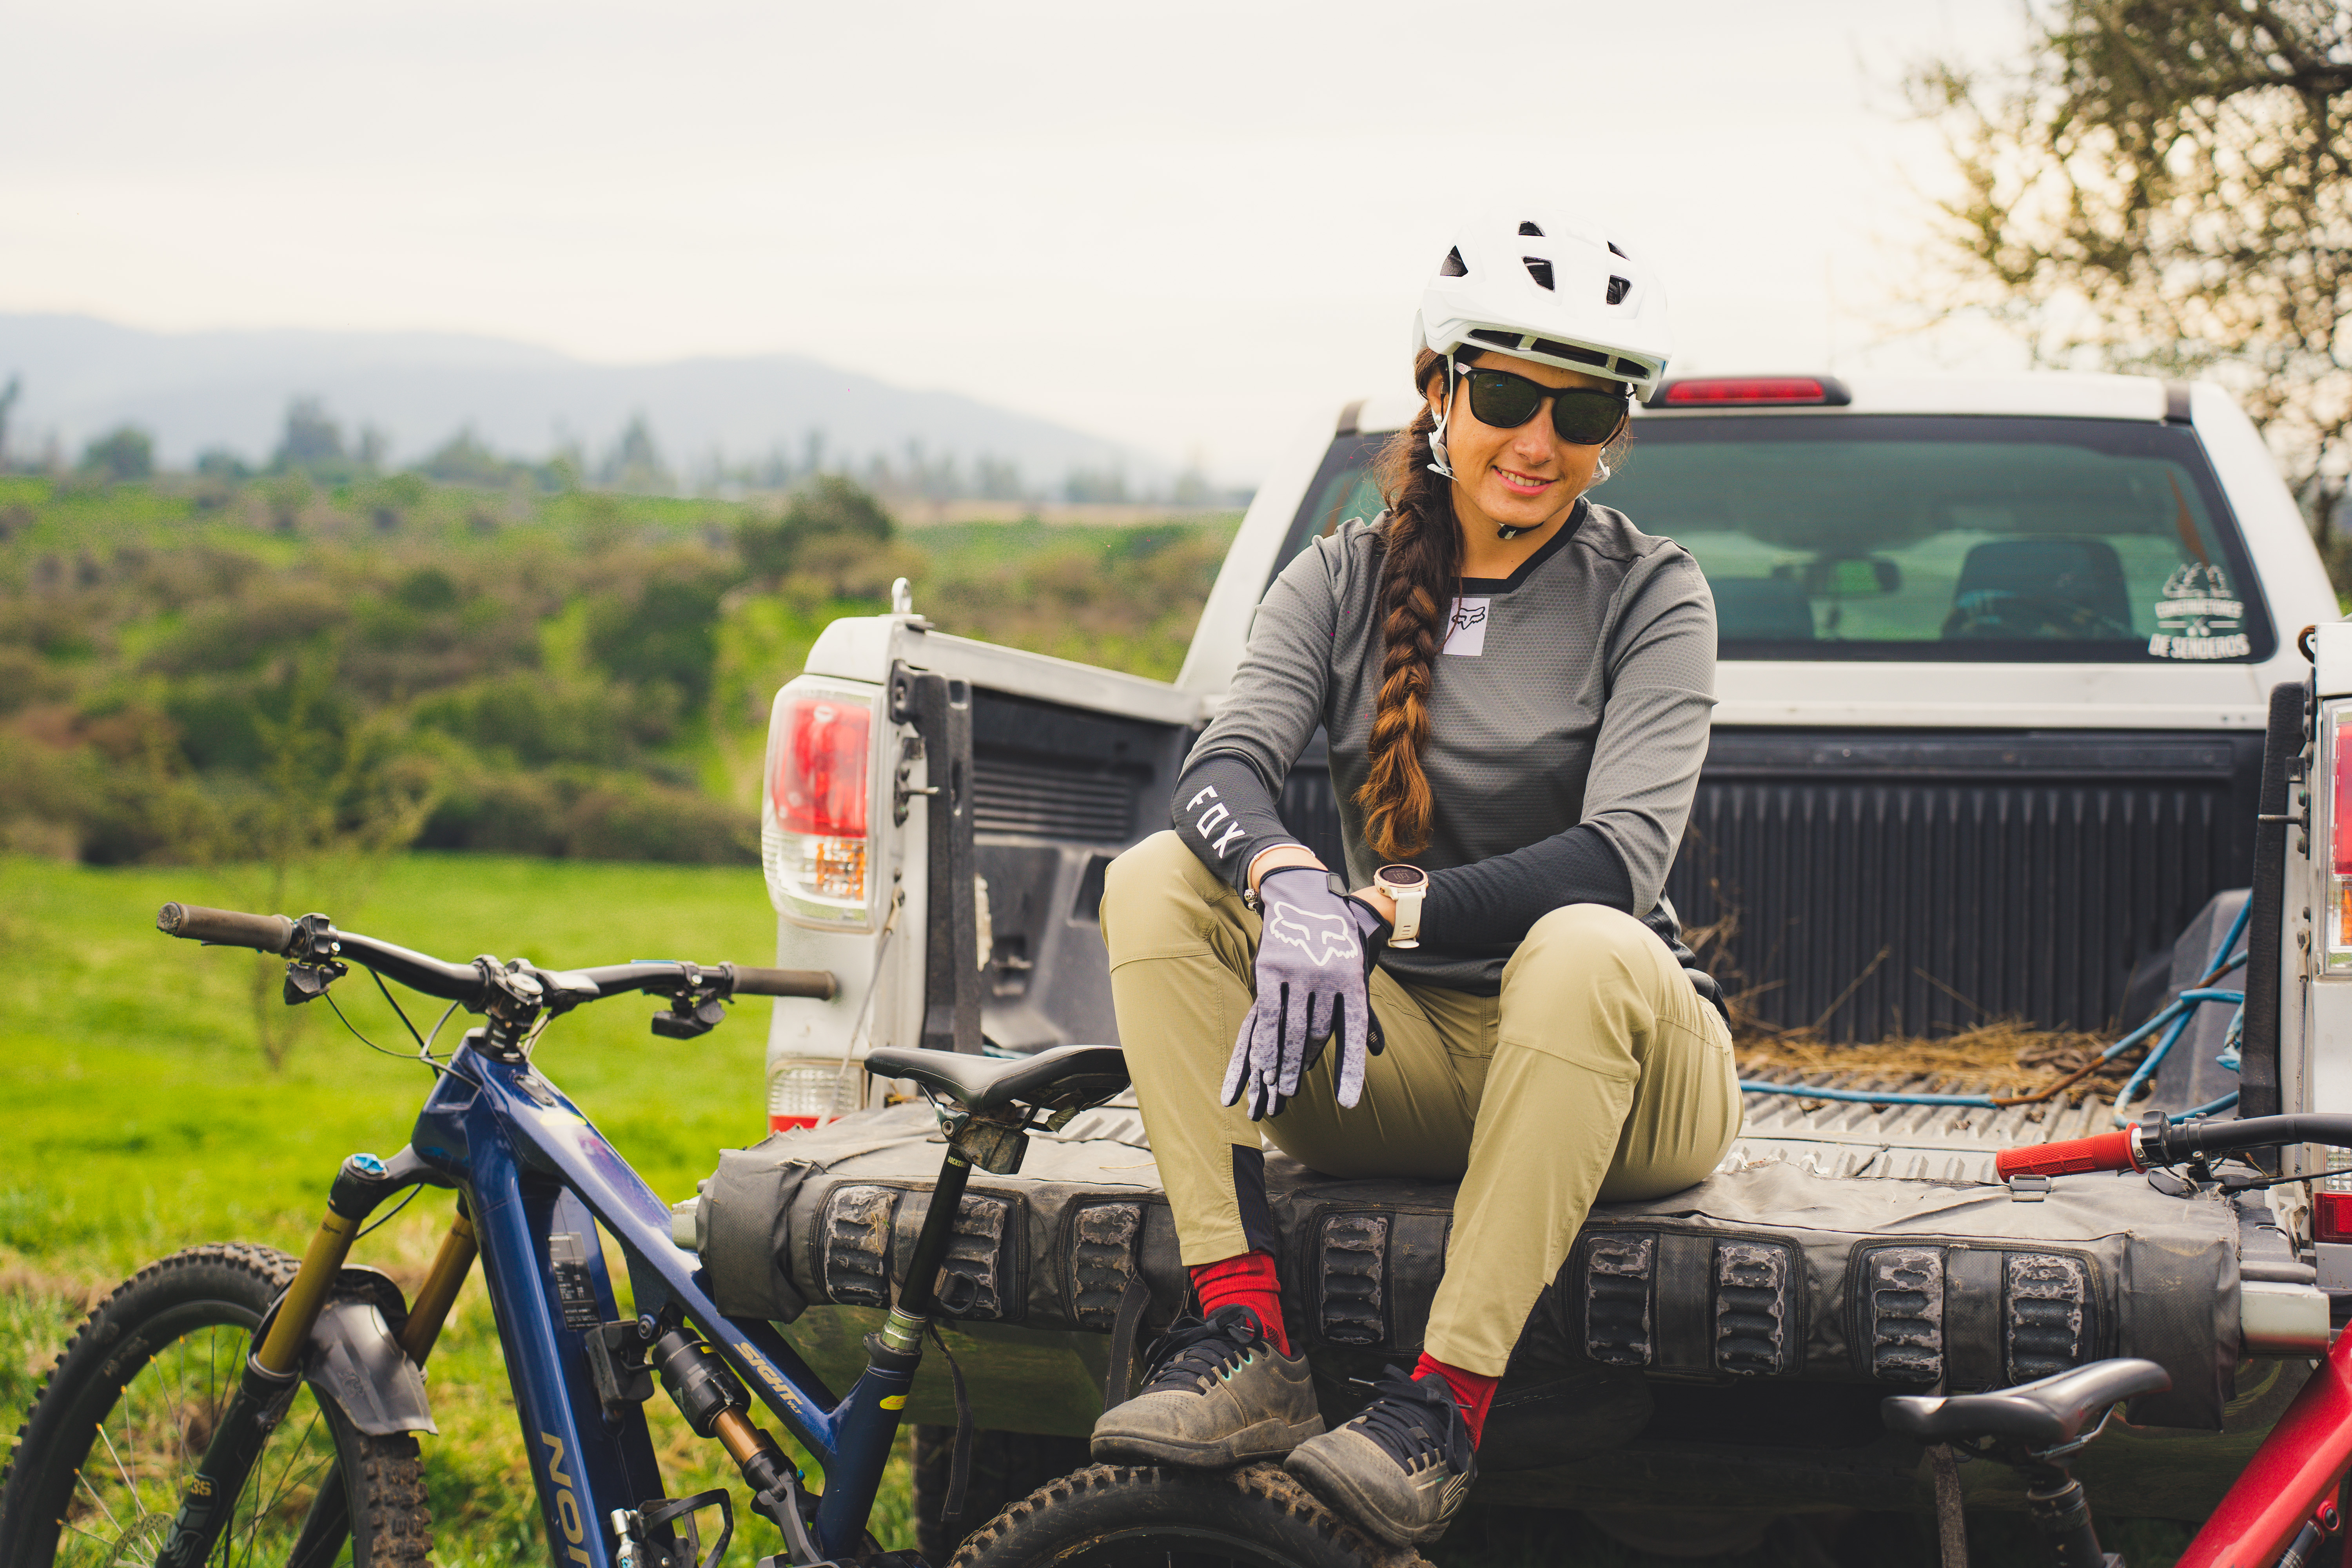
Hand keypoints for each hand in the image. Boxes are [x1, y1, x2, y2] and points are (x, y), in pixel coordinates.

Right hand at [1221, 868, 1389, 1120]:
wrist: (1304, 896)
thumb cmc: (1334, 942)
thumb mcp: (1355, 970)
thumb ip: (1362, 1010)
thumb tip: (1378, 1050)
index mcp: (1353, 980)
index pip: (1353, 1033)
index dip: (1350, 1070)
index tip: (1347, 1103)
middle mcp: (1328, 977)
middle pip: (1316, 1033)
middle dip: (1303, 1065)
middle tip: (1291, 1092)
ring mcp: (1299, 972)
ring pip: (1291, 1028)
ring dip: (1282, 1061)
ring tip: (1276, 1086)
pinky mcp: (1272, 967)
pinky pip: (1268, 1014)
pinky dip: (1265, 1041)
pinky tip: (1260, 1062)